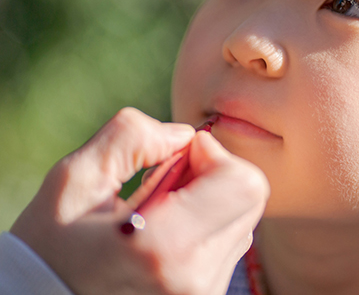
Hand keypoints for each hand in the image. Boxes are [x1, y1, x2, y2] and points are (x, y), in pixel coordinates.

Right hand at [10, 107, 268, 294]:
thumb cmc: (51, 247)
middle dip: (215, 173)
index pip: (243, 184)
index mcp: (163, 247)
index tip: (177, 156)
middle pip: (251, 198)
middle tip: (166, 181)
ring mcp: (203, 294)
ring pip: (244, 219)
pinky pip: (230, 244)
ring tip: (160, 213)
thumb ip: (132, 138)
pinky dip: (207, 226)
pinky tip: (165, 234)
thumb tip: (185, 135)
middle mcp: (194, 278)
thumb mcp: (74, 181)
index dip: (215, 154)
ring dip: (211, 200)